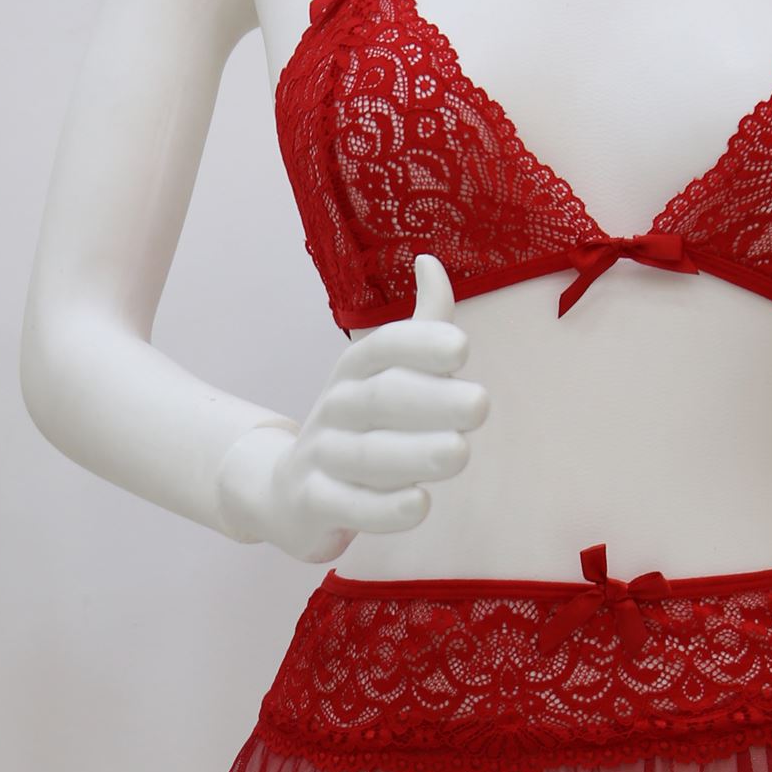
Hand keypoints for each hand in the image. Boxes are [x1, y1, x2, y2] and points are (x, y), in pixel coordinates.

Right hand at [220, 255, 488, 561]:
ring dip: (416, 453)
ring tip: (459, 453)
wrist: (290, 493)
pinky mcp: (317, 503)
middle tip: (481, 405)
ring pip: (370, 455)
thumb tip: (430, 262)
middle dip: (432, 400)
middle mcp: (337, 407)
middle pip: (383, 398)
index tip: (462, 348)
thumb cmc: (361, 427)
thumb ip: (419, 327)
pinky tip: (419, 504)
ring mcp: (323, 456)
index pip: (385, 347)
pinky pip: (350, 506)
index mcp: (357, 369)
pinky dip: (384, 509)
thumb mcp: (386, 375)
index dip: (420, 344)